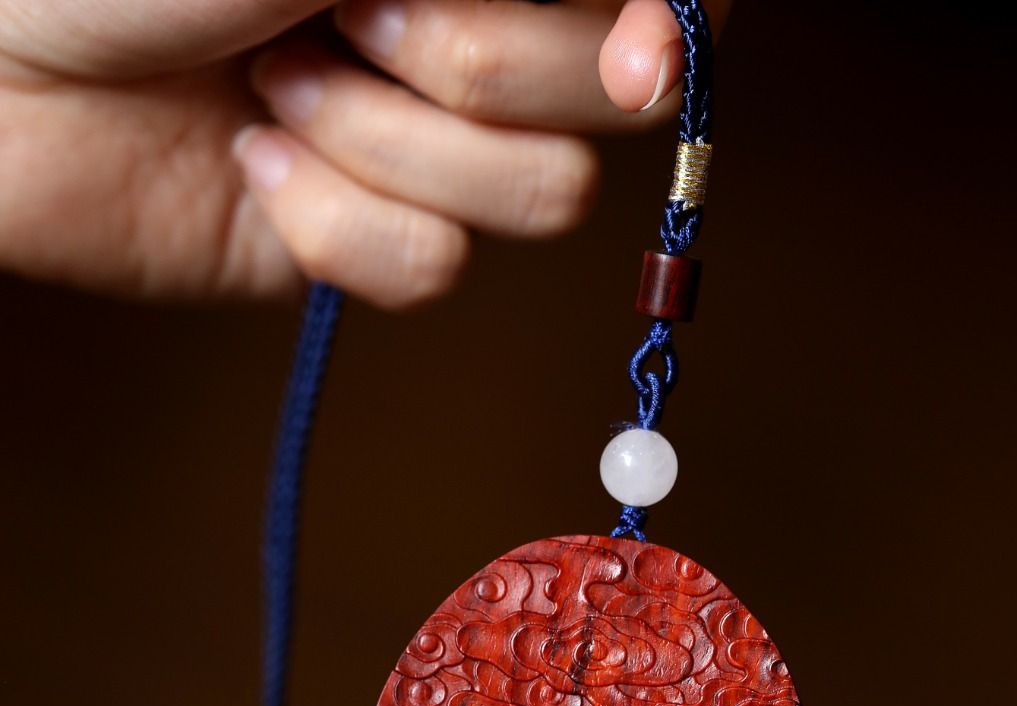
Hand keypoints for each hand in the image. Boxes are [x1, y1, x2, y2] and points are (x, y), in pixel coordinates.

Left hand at [0, 0, 726, 302]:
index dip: (667, 25)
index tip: (633, 45)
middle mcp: (468, 33)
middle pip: (610, 103)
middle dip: (474, 61)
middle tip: (352, 10)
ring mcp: (422, 147)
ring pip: (535, 198)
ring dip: (389, 140)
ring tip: (272, 79)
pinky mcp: (365, 242)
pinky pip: (433, 272)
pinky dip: (335, 222)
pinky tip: (254, 161)